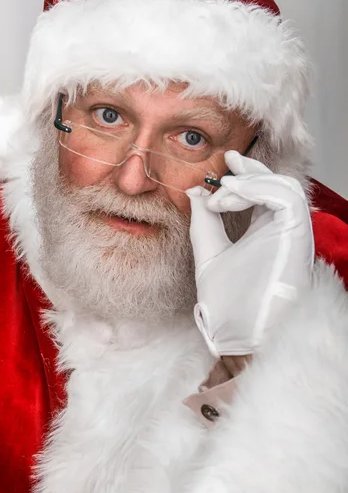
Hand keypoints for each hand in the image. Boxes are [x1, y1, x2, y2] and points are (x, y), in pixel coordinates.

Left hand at [187, 151, 313, 358]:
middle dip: (252, 170)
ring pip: (285, 187)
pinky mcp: (297, 236)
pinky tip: (229, 197)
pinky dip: (257, 190)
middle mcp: (282, 231)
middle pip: (277, 185)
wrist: (237, 331)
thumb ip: (204, 223)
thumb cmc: (227, 302)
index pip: (263, 193)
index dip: (247, 175)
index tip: (226, 163)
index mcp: (265, 232)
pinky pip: (286, 198)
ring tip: (220, 195)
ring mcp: (292, 234)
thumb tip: (195, 193)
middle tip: (229, 161)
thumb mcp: (208, 254)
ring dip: (250, 183)